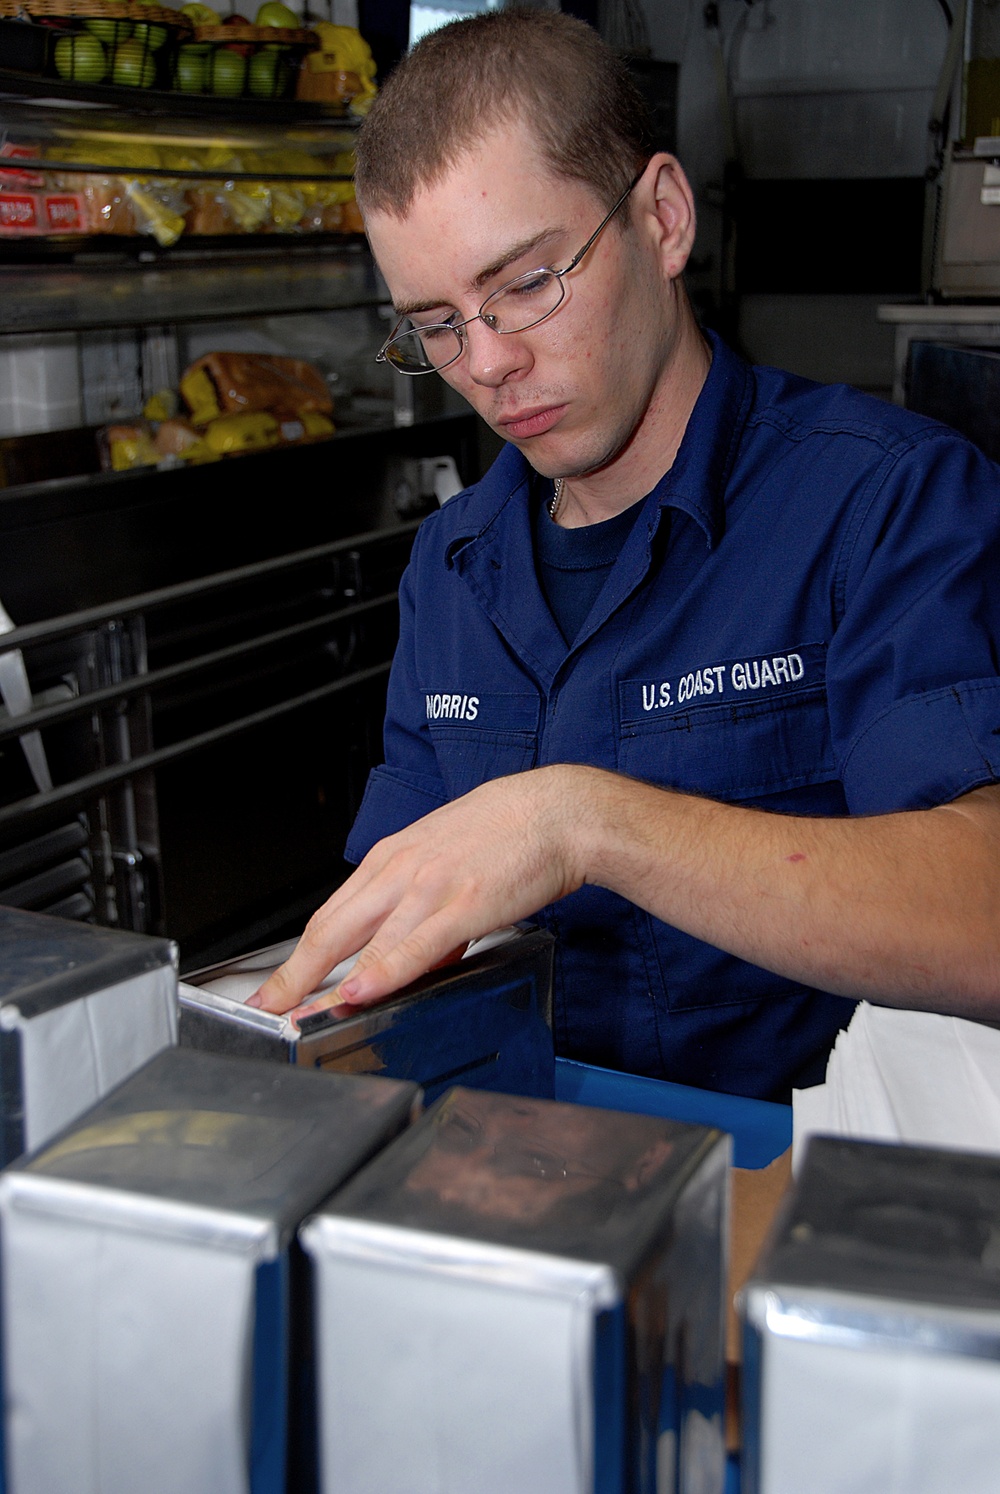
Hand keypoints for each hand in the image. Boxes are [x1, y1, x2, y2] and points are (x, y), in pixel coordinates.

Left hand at [248, 766, 585, 1018]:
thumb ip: (421, 911)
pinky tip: (361, 991)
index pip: (329, 916)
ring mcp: (430, 887)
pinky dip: (383, 971)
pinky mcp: (464, 904)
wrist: (559, 812)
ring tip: (299, 1017)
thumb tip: (409, 957)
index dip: (296, 959)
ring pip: (363, 942)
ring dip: (326, 984)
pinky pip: (415, 944)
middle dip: (291, 977)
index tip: (275, 989)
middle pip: (329, 931)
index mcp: (393, 858)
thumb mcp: (447, 864)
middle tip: (264, 1010)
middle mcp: (401, 871)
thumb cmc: (510, 833)